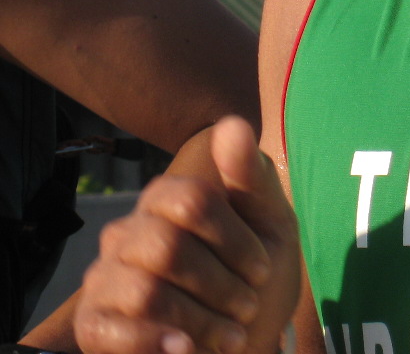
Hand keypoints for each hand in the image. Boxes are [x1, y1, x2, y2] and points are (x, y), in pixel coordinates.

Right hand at [76, 117, 301, 353]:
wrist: (245, 338)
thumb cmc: (255, 275)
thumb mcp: (270, 225)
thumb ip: (251, 178)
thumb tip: (232, 124)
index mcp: (165, 199)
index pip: (191, 200)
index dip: (234, 239)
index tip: (262, 268)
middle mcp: (126, 233)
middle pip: (166, 248)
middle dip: (219, 284)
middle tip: (248, 307)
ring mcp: (104, 280)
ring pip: (145, 293)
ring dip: (201, 319)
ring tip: (232, 335)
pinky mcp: (94, 326)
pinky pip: (116, 332)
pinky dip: (162, 344)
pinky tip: (189, 348)